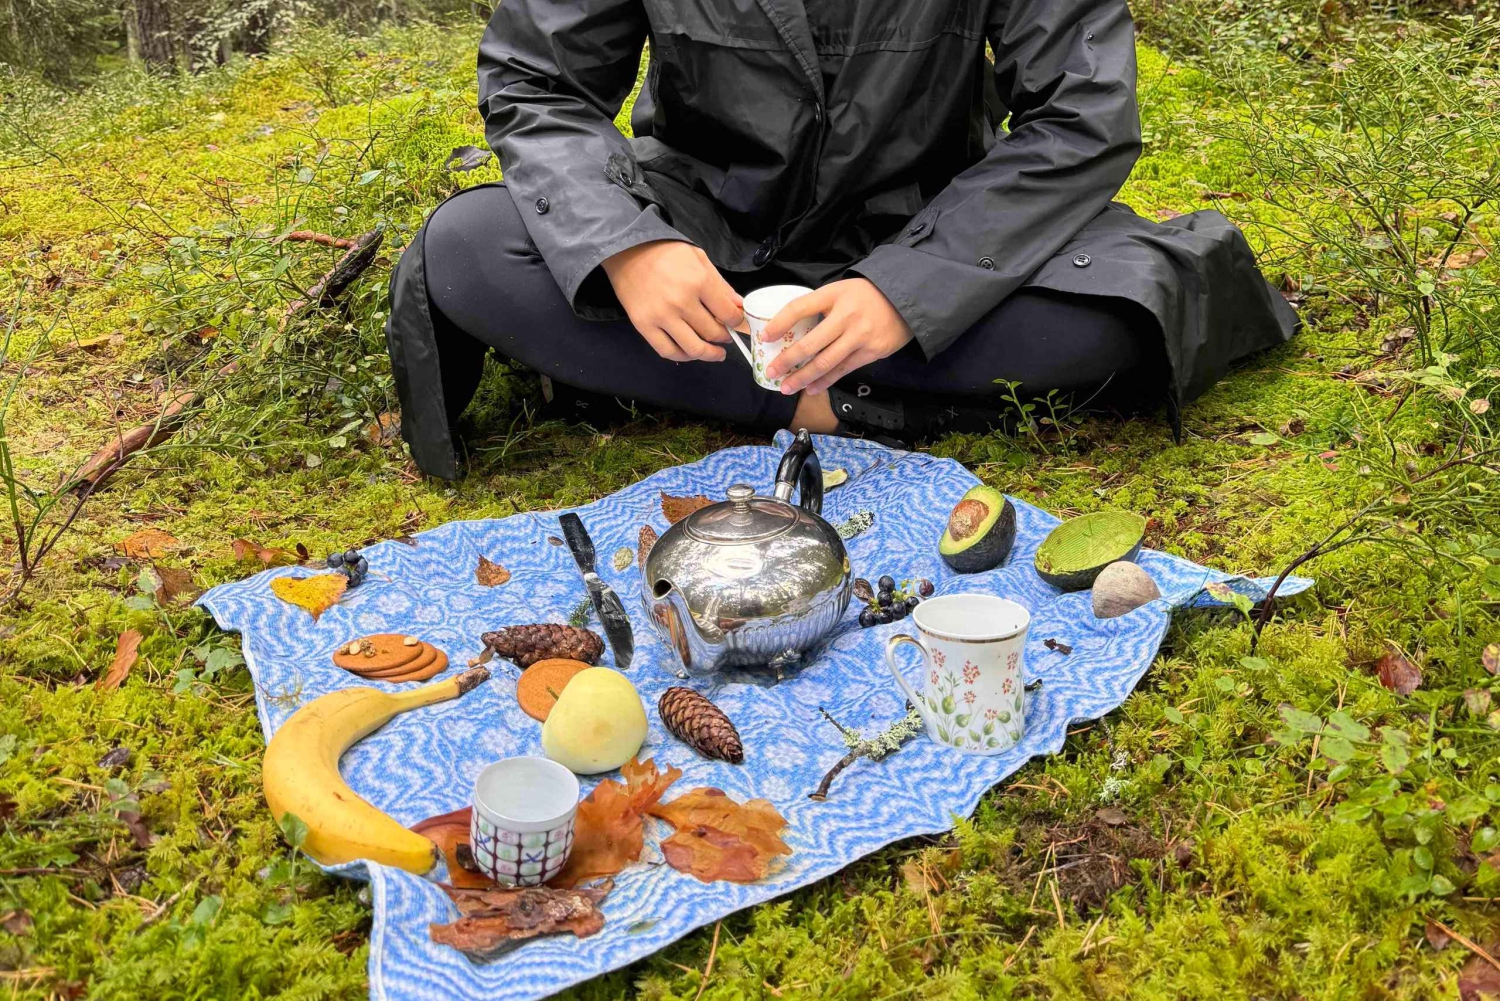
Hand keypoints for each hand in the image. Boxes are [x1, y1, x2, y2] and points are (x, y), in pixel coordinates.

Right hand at [602, 241, 742, 362]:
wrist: (628, 250)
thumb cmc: (666, 252)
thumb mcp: (699, 259)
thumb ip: (721, 285)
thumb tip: (739, 306)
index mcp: (699, 282)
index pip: (728, 314)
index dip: (737, 322)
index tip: (737, 323)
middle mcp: (682, 303)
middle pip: (712, 332)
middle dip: (724, 337)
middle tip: (727, 336)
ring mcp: (662, 317)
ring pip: (693, 347)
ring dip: (709, 354)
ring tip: (716, 353)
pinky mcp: (644, 326)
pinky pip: (667, 351)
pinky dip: (683, 356)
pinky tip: (691, 354)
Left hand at [763, 278, 912, 393]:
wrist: (906, 300)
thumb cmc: (867, 296)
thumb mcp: (841, 291)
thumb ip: (820, 305)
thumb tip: (791, 327)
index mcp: (834, 295)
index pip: (800, 308)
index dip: (781, 322)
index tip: (766, 336)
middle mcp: (846, 316)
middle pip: (810, 343)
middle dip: (787, 361)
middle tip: (771, 372)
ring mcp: (860, 336)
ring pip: (826, 362)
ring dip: (804, 377)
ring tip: (787, 387)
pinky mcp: (871, 352)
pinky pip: (843, 370)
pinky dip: (825, 381)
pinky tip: (812, 388)